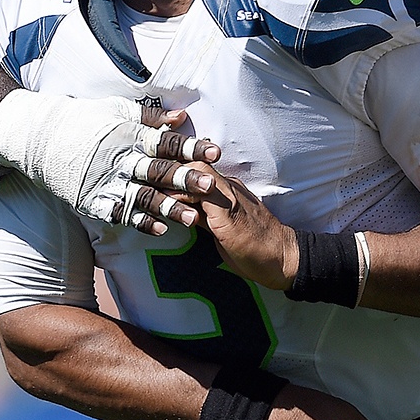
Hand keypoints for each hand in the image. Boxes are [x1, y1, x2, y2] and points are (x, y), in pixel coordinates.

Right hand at [0, 88, 221, 235]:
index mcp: (129, 134)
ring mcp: (105, 181)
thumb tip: (182, 117)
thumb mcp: (117, 110)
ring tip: (192, 218)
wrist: (38, 137)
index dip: (192, 147)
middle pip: (158, 171)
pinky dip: (139, 222)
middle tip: (211, 187)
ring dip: (168, 208)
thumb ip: (151, 116)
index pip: (166, 142)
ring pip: (142, 197)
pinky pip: (120, 213)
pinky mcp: (92, 199)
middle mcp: (120, 159)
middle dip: (186, 179)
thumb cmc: (82, 119)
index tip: (215, 152)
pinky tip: (159, 229)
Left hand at [126, 158, 297, 288]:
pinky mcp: (227, 215)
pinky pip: (199, 198)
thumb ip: (203, 213)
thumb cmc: (254, 245)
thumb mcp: (222, 226)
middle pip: (191, 164)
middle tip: (137, 166)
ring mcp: (228, 198)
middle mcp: (226, 186)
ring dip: (168, 178)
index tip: (149, 161)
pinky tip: (162, 205)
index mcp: (226, 187)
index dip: (173, 161)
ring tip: (142, 183)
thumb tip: (182, 210)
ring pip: (193, 175)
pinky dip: (179, 199)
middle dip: (164, 163)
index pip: (195, 166)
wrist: (283, 258)